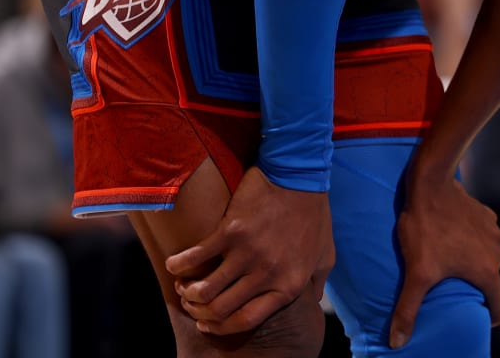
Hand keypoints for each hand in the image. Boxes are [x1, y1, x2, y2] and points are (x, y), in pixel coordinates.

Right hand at [166, 167, 332, 336]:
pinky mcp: (231, 232)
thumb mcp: (326, 254)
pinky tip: (174, 264)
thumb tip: (313, 299)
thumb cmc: (313, 213)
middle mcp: (267, 274)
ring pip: (205, 290)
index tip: (208, 323)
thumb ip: (317, 281)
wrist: (300, 173)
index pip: (247, 320)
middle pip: (221, 309)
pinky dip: (179, 265)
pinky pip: (196, 257)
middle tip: (191, 303)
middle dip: (199, 311)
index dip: (222, 327)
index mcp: (289, 285)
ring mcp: (248, 254)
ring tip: (182, 286)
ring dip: (187, 292)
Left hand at [388, 170, 499, 348]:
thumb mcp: (416, 273)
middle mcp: (497, 253)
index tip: (471, 316)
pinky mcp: (486, 215)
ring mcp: (494, 232)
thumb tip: (396, 344)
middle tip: (447, 284)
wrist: (431, 183)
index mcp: (486, 272)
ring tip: (445, 258)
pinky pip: (482, 236)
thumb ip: (408, 310)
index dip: (487, 319)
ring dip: (470, 261)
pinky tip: (449, 235)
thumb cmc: (426, 228)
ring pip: (486, 258)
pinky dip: (470, 240)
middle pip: (489, 282)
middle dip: (471, 286)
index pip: (499, 309)